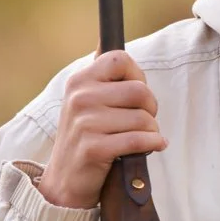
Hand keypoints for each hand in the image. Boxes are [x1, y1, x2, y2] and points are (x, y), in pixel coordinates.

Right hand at [38, 51, 163, 208]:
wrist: (65, 180)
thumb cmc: (87, 137)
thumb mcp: (88, 101)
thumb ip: (102, 77)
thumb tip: (105, 40)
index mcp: (79, 81)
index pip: (120, 59)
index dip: (138, 76)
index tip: (136, 95)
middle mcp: (79, 97)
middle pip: (140, 90)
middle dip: (151, 108)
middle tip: (143, 121)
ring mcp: (84, 122)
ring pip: (144, 118)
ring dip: (152, 131)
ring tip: (143, 138)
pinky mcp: (93, 147)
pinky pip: (140, 140)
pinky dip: (154, 145)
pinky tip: (153, 147)